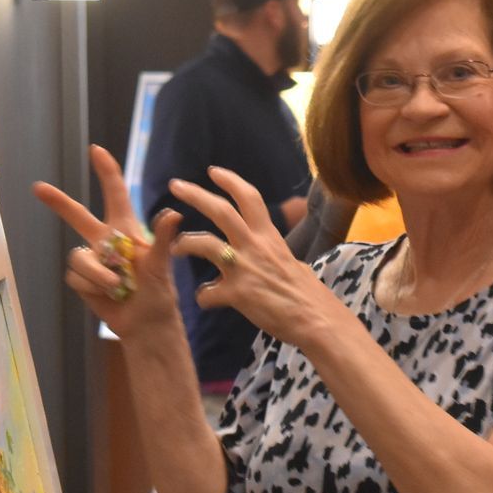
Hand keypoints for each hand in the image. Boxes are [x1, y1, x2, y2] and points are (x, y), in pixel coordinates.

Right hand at [33, 145, 185, 340]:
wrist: (145, 324)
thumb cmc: (158, 293)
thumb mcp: (162, 266)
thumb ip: (163, 239)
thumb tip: (173, 214)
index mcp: (127, 231)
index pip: (115, 195)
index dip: (106, 172)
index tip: (96, 150)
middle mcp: (106, 241)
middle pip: (77, 216)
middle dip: (58, 202)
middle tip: (38, 187)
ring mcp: (93, 260)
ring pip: (80, 257)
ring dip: (98, 274)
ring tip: (119, 286)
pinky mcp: (83, 278)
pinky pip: (77, 276)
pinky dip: (93, 287)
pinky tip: (108, 294)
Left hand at [172, 166, 339, 349]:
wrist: (317, 321)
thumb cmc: (310, 296)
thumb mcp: (293, 263)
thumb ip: (274, 254)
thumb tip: (272, 254)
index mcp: (270, 237)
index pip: (250, 198)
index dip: (230, 181)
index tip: (214, 171)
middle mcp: (255, 246)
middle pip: (220, 210)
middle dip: (195, 195)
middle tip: (175, 185)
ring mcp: (245, 268)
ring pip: (204, 243)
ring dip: (185, 243)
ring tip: (174, 247)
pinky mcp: (238, 294)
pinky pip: (207, 292)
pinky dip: (204, 296)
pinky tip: (207, 300)